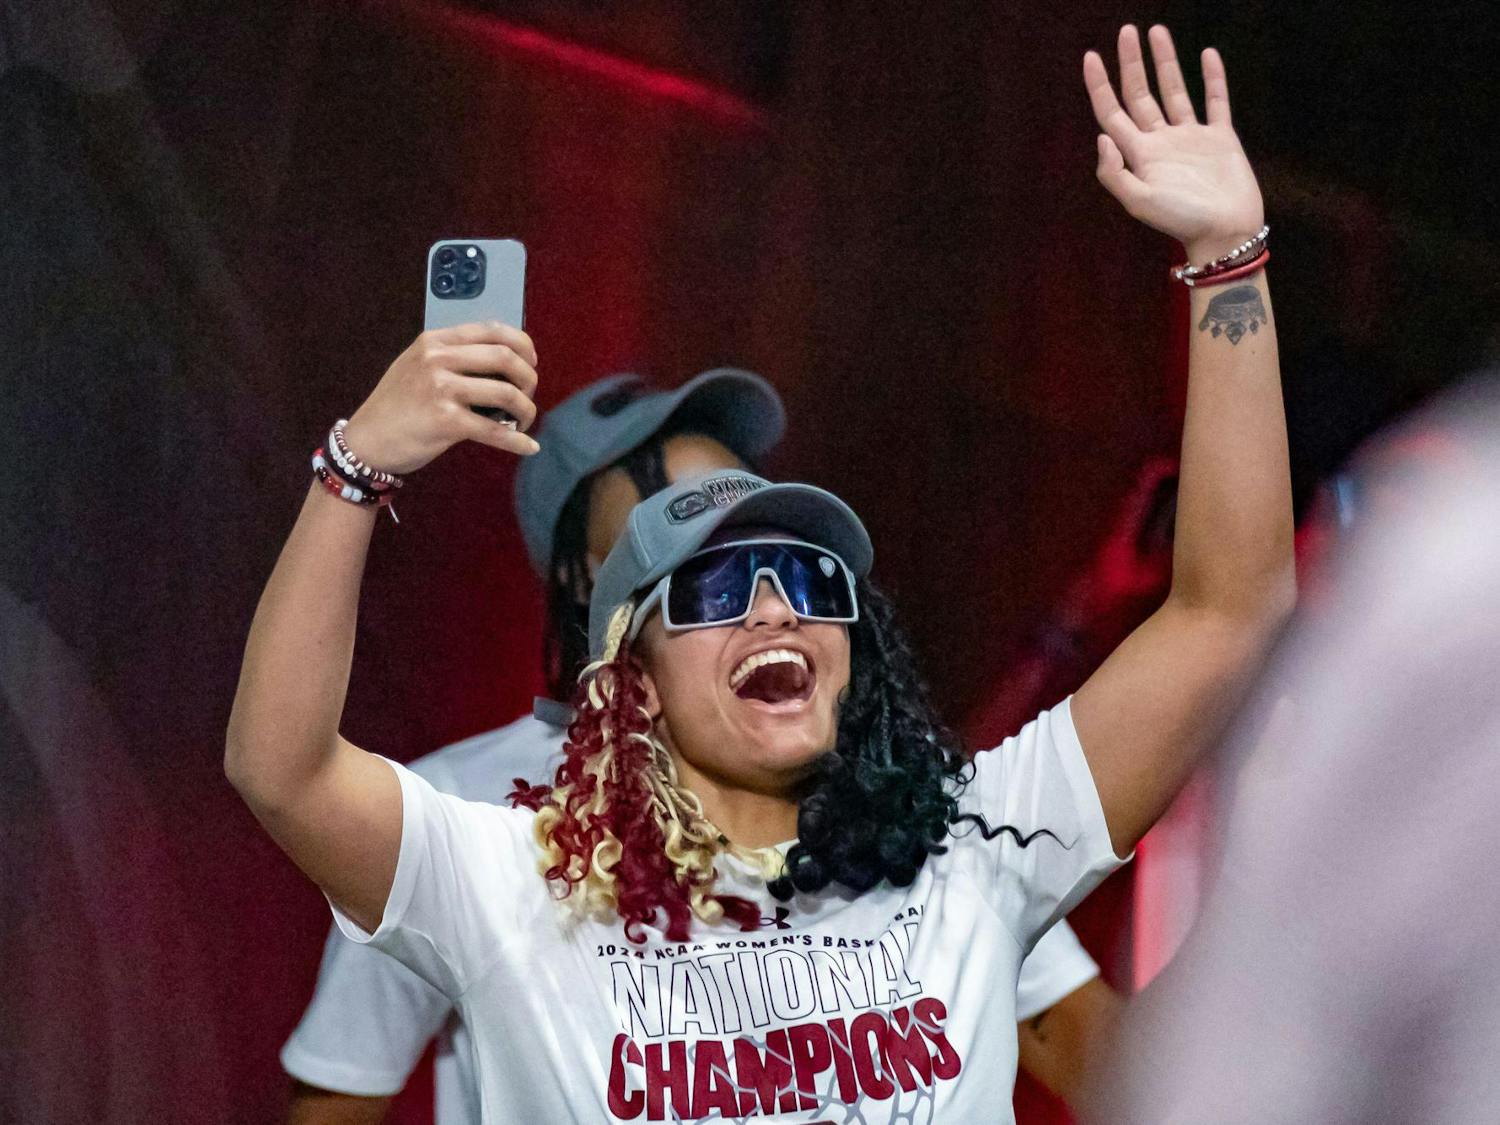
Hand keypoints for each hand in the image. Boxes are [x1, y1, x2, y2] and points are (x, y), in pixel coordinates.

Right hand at [342, 321, 539, 474]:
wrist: (366, 441)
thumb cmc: (397, 406)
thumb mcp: (417, 366)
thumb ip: (453, 358)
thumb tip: (504, 363)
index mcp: (435, 341)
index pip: (492, 330)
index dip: (522, 345)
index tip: (531, 363)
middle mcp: (438, 359)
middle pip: (505, 357)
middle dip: (528, 378)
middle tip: (528, 396)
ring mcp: (441, 389)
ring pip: (506, 392)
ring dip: (526, 409)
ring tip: (524, 420)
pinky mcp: (445, 421)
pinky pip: (495, 431)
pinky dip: (517, 441)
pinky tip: (528, 447)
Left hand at [1084, 25, 1263, 260]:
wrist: (1225, 232)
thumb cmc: (1181, 221)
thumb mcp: (1139, 201)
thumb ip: (1114, 172)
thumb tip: (1101, 135)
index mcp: (1139, 154)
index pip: (1112, 112)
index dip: (1099, 85)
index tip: (1090, 56)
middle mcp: (1161, 141)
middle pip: (1140, 94)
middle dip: (1131, 63)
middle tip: (1127, 31)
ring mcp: (1190, 138)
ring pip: (1174, 91)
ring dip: (1165, 62)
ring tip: (1157, 32)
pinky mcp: (1219, 138)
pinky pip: (1214, 101)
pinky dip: (1212, 78)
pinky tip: (1206, 54)